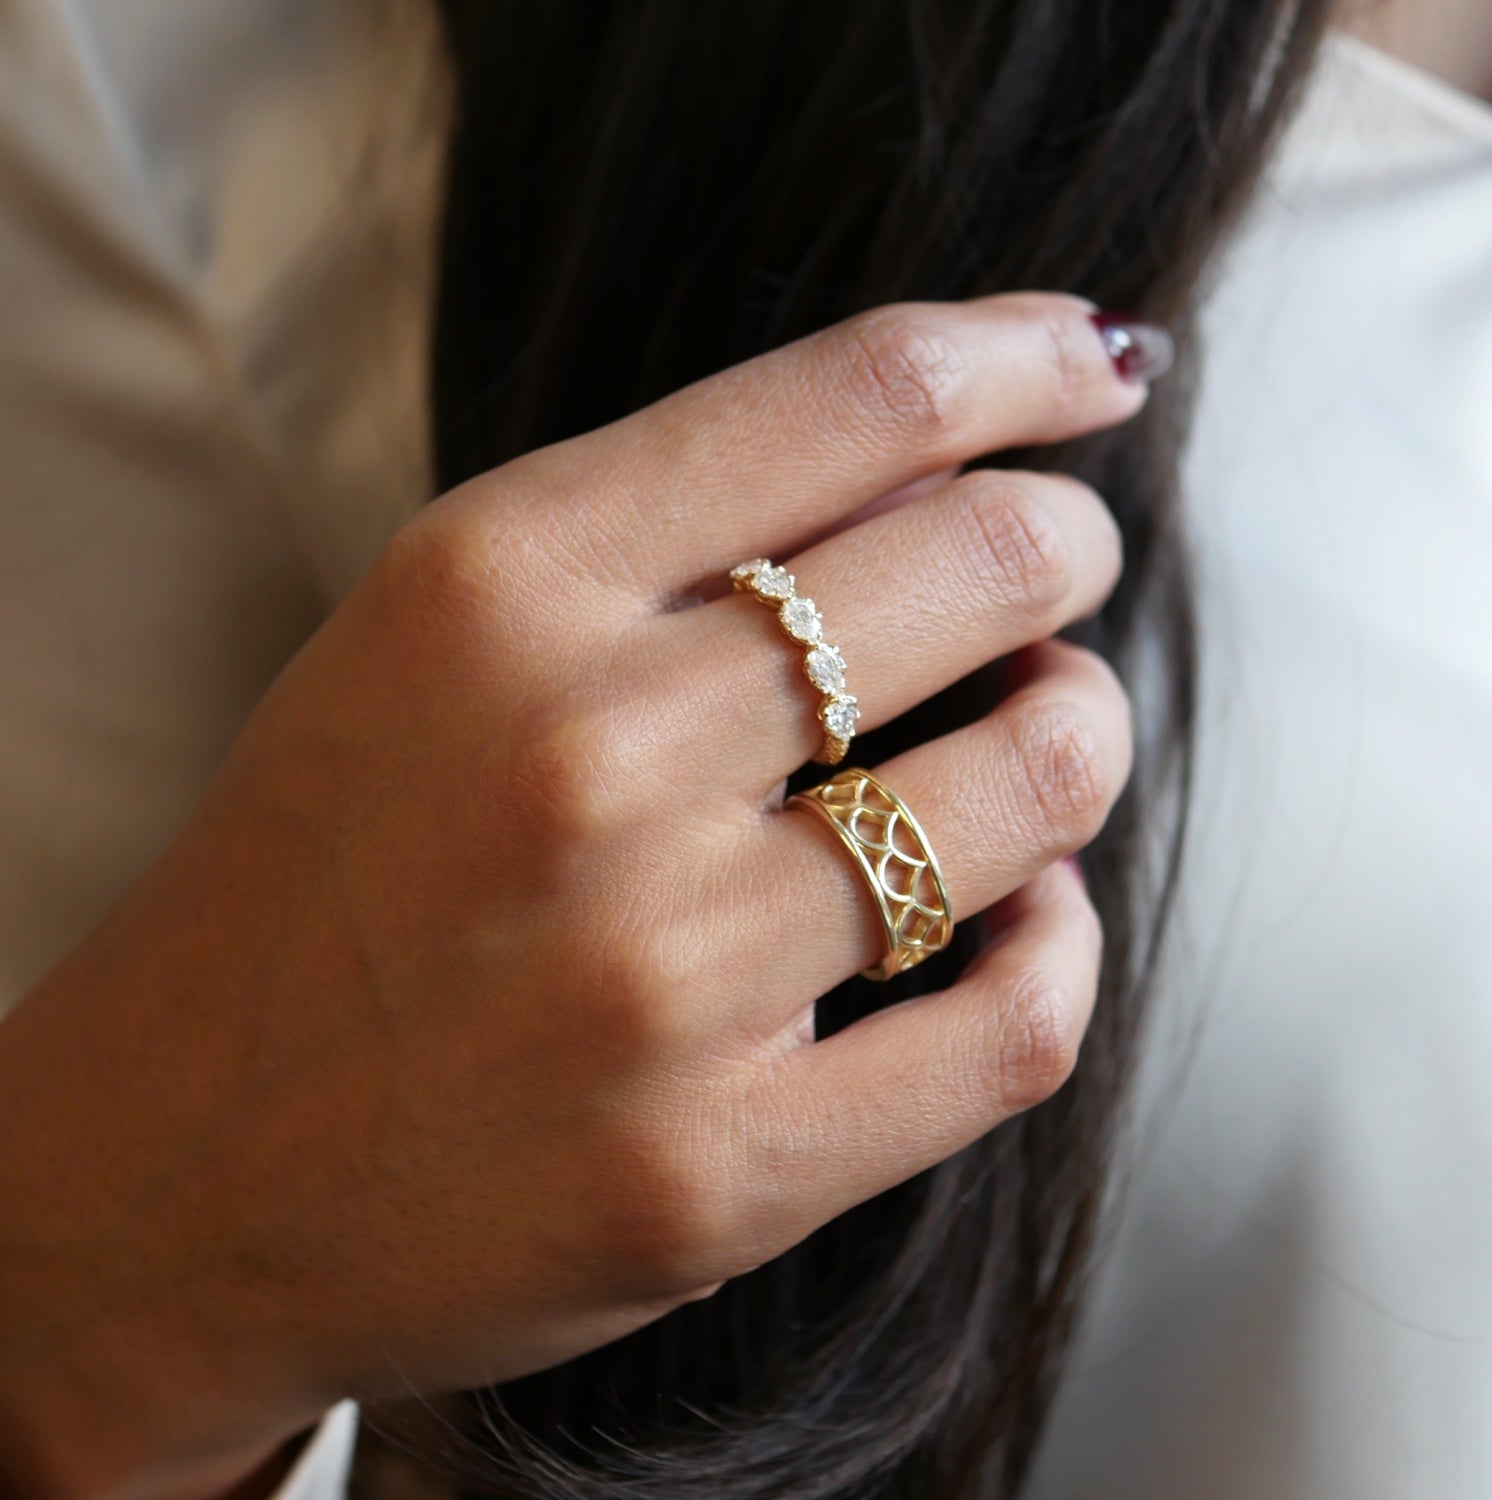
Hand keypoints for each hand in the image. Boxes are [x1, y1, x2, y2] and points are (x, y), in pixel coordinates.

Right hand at [0, 293, 1143, 1497]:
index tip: (1088, 366)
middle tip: (1057, 569)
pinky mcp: (720, 1168)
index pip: (858, 395)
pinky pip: (1017, 1023)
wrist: (171, 1163)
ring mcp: (664, 976)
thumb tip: (932, 460)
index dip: (1022, 356)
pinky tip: (1027, 914)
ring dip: (1078, 733)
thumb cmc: (322, 875)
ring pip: (1036, 782)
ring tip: (1040, 732)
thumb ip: (654, 534)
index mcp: (504, 582)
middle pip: (987, 562)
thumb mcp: (431, 634)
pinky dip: (1065, 947)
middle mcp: (593, 755)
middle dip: (1066, 547)